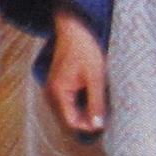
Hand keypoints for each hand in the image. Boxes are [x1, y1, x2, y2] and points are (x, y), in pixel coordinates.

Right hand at [45, 5, 107, 137]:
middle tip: (105, 115)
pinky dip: (79, 105)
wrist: (74, 29)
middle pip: (68, 119)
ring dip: (83, 113)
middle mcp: (51, 94)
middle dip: (85, 121)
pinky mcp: (57, 85)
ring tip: (100, 106)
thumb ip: (96, 103)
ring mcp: (52, 90)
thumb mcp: (96, 77)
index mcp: (58, 93)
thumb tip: (97, 125)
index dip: (87, 126)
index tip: (104, 123)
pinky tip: (92, 98)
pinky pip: (67, 103)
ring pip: (68, 112)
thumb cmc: (84, 50)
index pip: (71, 122)